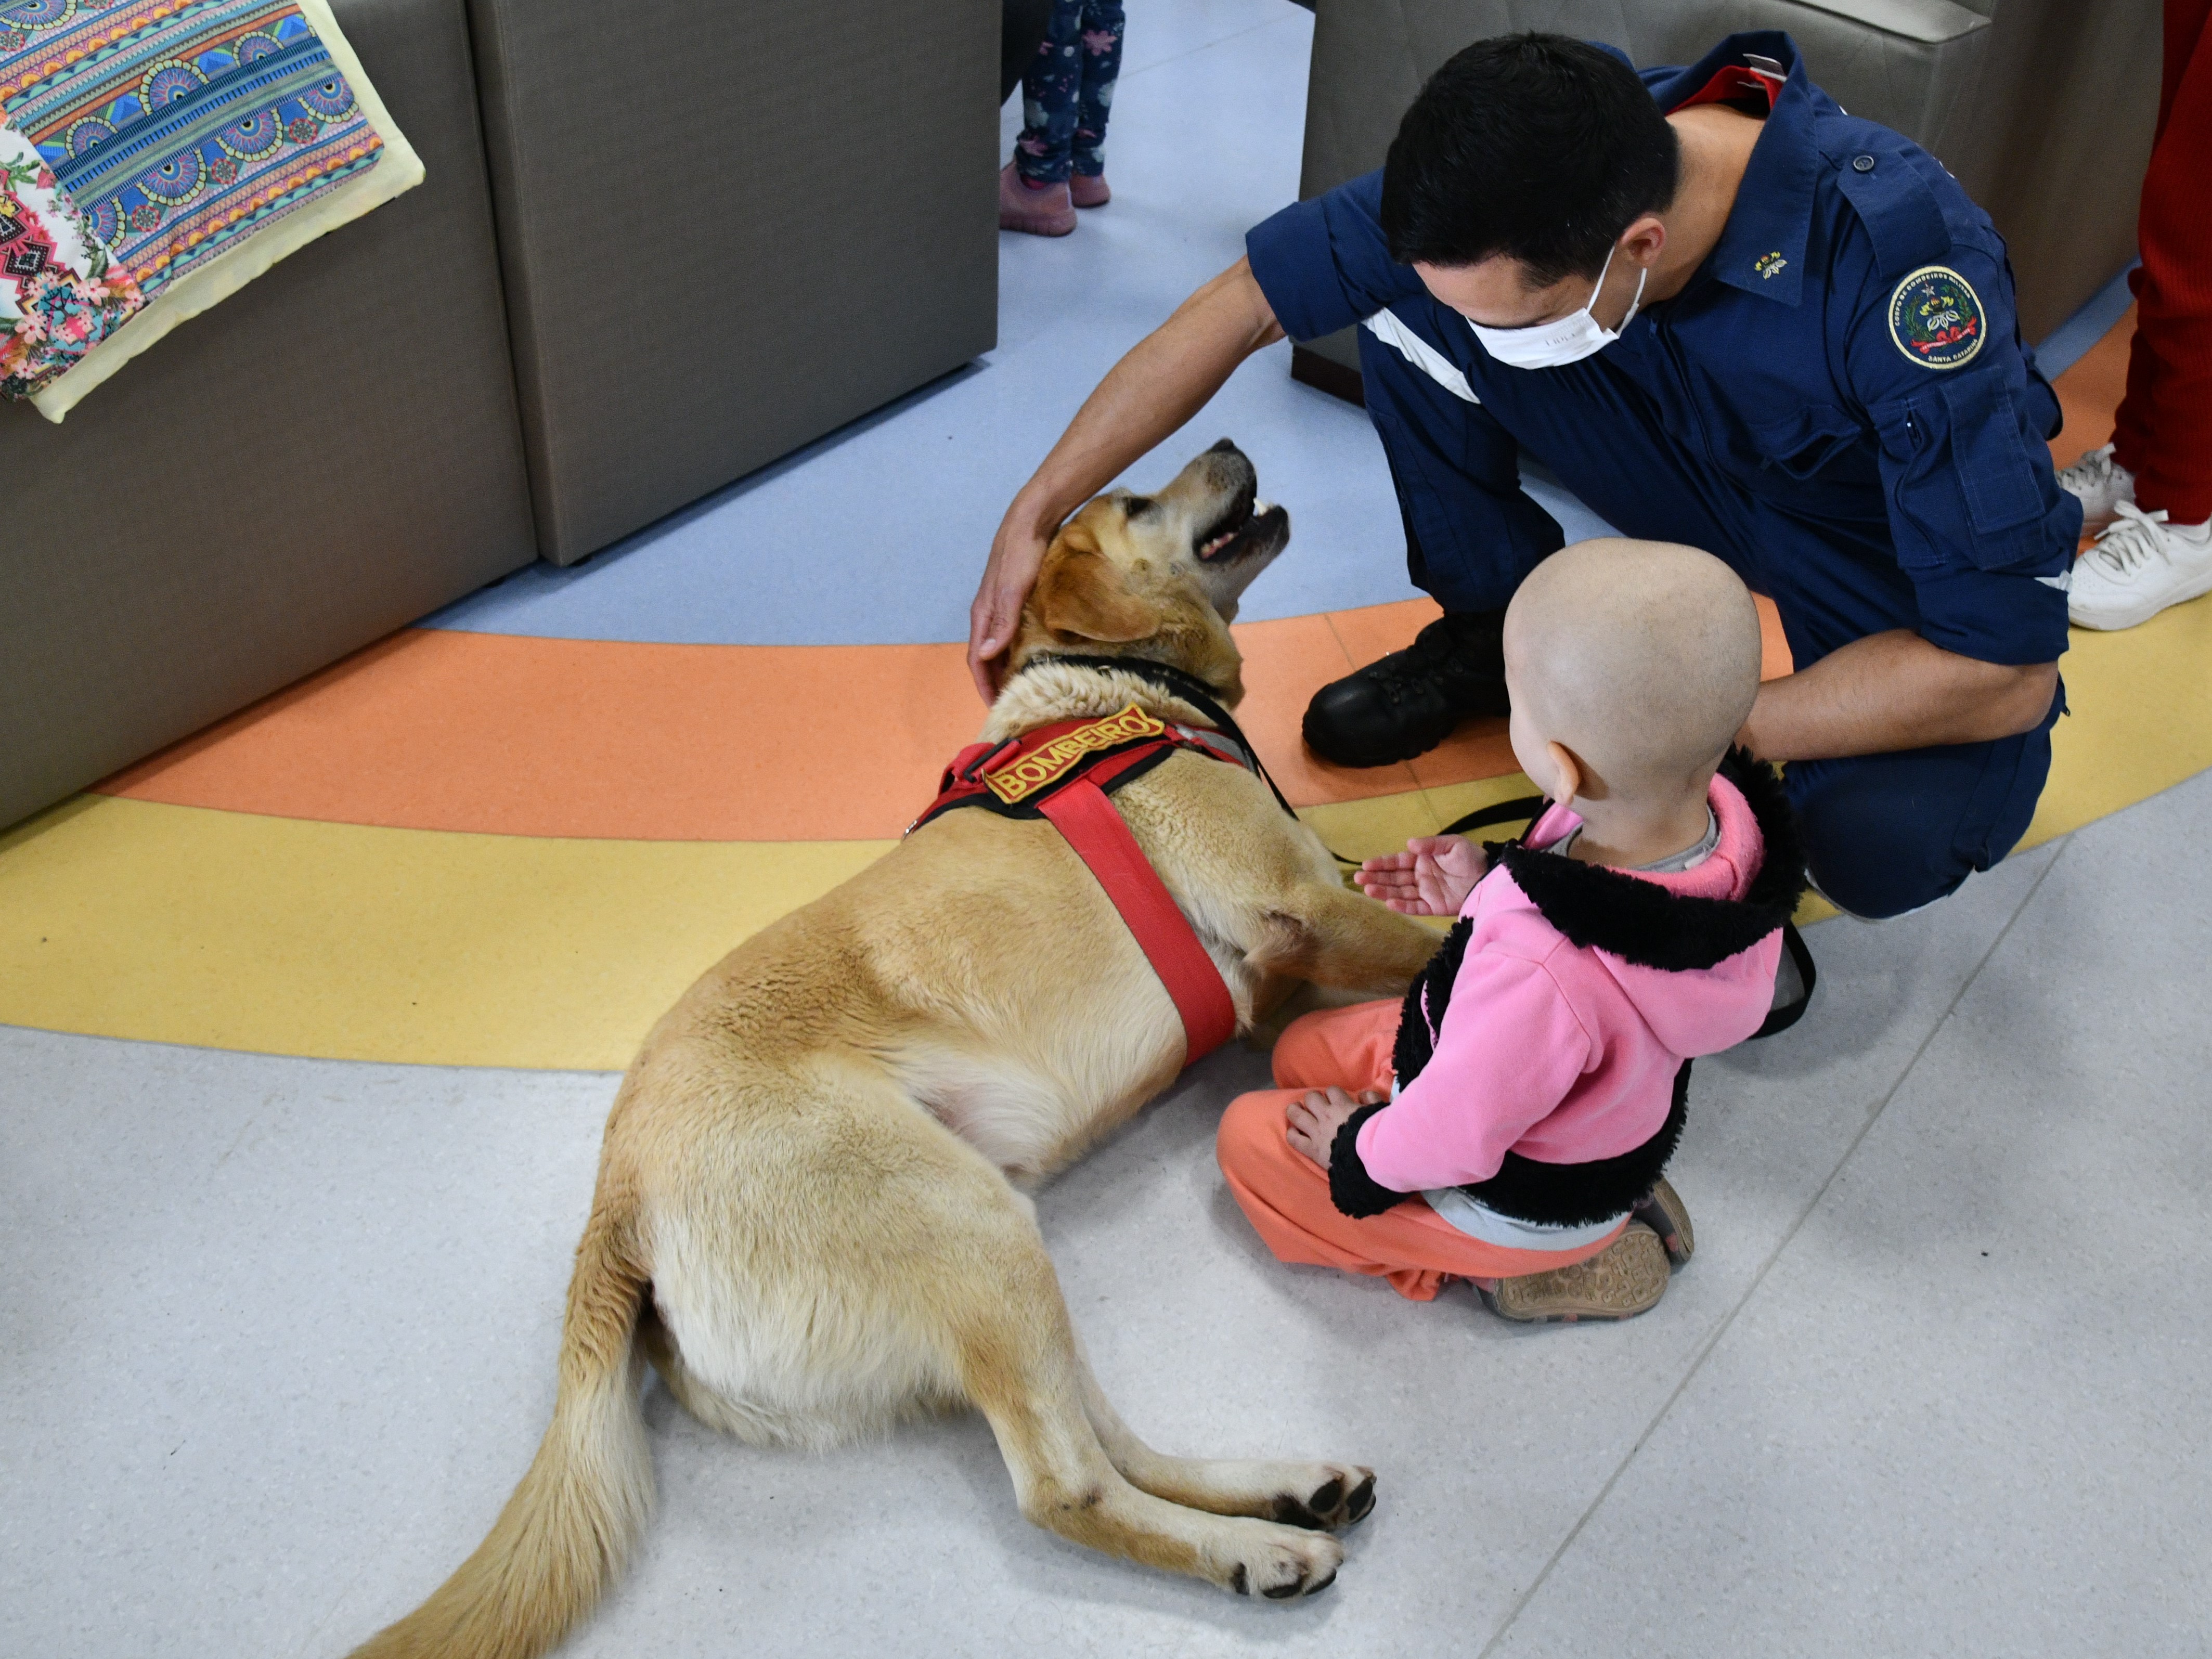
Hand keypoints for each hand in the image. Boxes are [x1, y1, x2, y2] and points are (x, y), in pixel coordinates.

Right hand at [968, 510, 1052, 702]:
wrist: (1032, 520)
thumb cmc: (1021, 552)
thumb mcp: (1013, 589)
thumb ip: (1002, 623)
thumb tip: (984, 656)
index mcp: (982, 614)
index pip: (976, 660)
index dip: (983, 685)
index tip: (995, 707)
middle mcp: (988, 613)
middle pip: (986, 656)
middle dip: (993, 682)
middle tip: (1011, 705)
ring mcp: (1001, 606)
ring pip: (998, 645)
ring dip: (1005, 667)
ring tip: (1021, 687)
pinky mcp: (1015, 598)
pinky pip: (1011, 633)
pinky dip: (1016, 650)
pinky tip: (1032, 656)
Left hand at [1285, 1086, 1386, 1166]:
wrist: (1370, 1159)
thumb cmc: (1377, 1135)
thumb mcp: (1379, 1112)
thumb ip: (1371, 1100)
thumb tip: (1363, 1095)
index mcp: (1343, 1106)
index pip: (1332, 1090)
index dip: (1332, 1094)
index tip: (1335, 1099)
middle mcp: (1326, 1116)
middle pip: (1311, 1098)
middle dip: (1313, 1099)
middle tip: (1315, 1105)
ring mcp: (1316, 1132)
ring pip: (1295, 1114)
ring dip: (1295, 1110)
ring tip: (1297, 1111)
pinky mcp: (1311, 1149)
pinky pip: (1293, 1139)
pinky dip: (1292, 1134)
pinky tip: (1295, 1132)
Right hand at [1355, 834, 1487, 915]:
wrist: (1491, 878)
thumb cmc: (1472, 858)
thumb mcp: (1452, 845)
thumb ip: (1430, 845)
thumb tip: (1408, 844)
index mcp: (1423, 860)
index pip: (1398, 862)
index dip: (1382, 864)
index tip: (1366, 865)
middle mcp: (1421, 876)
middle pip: (1394, 878)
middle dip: (1376, 878)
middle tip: (1358, 879)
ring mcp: (1426, 892)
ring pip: (1400, 893)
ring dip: (1384, 892)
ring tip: (1368, 890)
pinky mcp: (1434, 907)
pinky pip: (1415, 907)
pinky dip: (1402, 906)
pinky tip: (1389, 903)